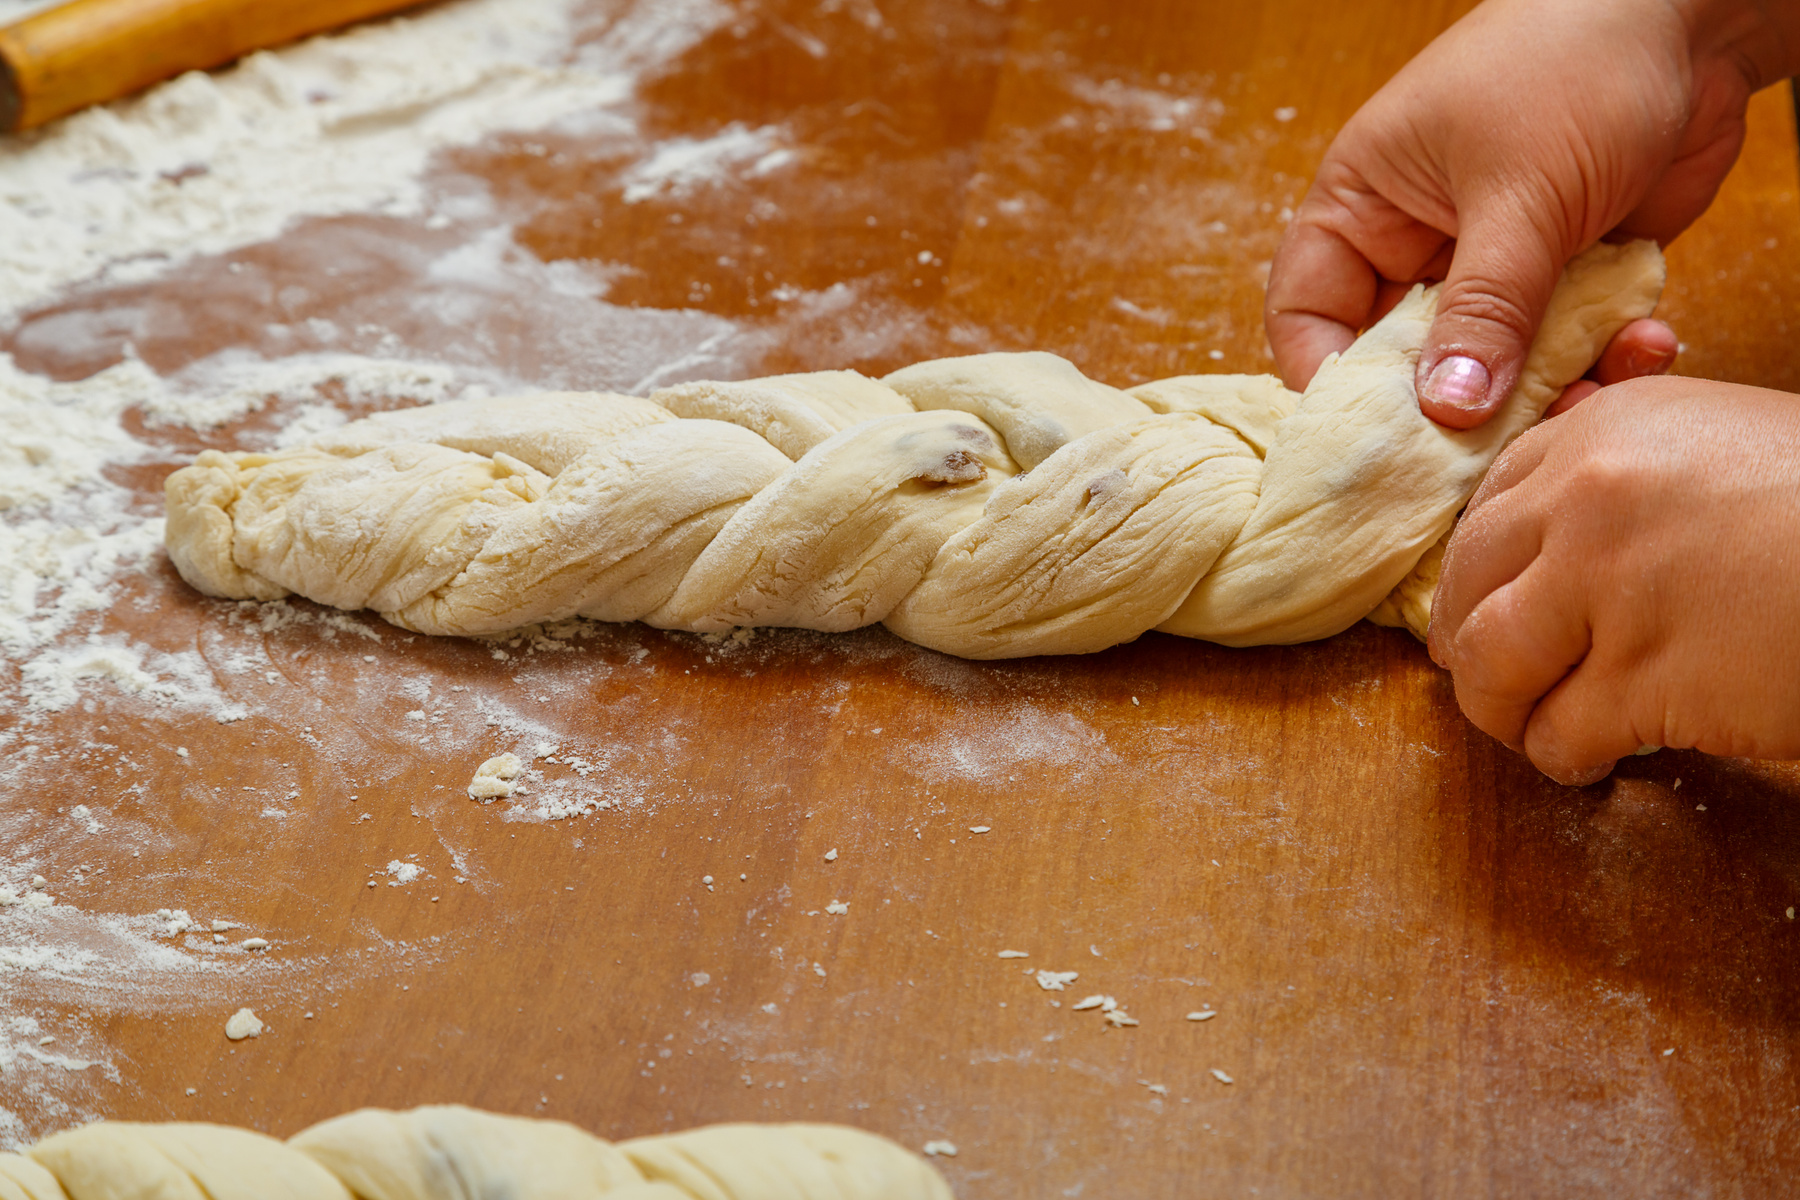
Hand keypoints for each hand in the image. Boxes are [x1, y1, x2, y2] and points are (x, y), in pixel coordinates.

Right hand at [1264, 0, 1794, 426]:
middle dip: (1453, 410)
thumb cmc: (1575, 61)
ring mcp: (1494, 267)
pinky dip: (1604, 361)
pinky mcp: (1568, 279)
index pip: (1310, 318)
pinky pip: (1567, 350)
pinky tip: (1646, 346)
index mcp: (1364, 208)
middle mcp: (1417, 245)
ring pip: (1492, 370)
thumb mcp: (1519, 193)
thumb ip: (1484, 309)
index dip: (1331, 385)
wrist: (1699, 15)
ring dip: (1545, 394)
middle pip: (1403, 364)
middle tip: (1496, 448)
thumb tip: (1446, 412)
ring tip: (1595, 396)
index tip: (1379, 441)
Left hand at [1427, 376, 1799, 783]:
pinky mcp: (1648, 673)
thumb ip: (1623, 481)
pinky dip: (1564, 758)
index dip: (1475, 578)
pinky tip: (1593, 761)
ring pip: (1489, 666)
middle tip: (1495, 684)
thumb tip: (1538, 554)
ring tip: (1538, 729)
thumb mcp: (1718, 450)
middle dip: (1469, 648)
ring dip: (1503, 712)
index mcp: (1604, 430)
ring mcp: (1612, 584)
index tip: (1483, 614)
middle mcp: (1590, 496)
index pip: (1484, 512)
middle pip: (1466, 588)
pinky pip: (1557, 733)